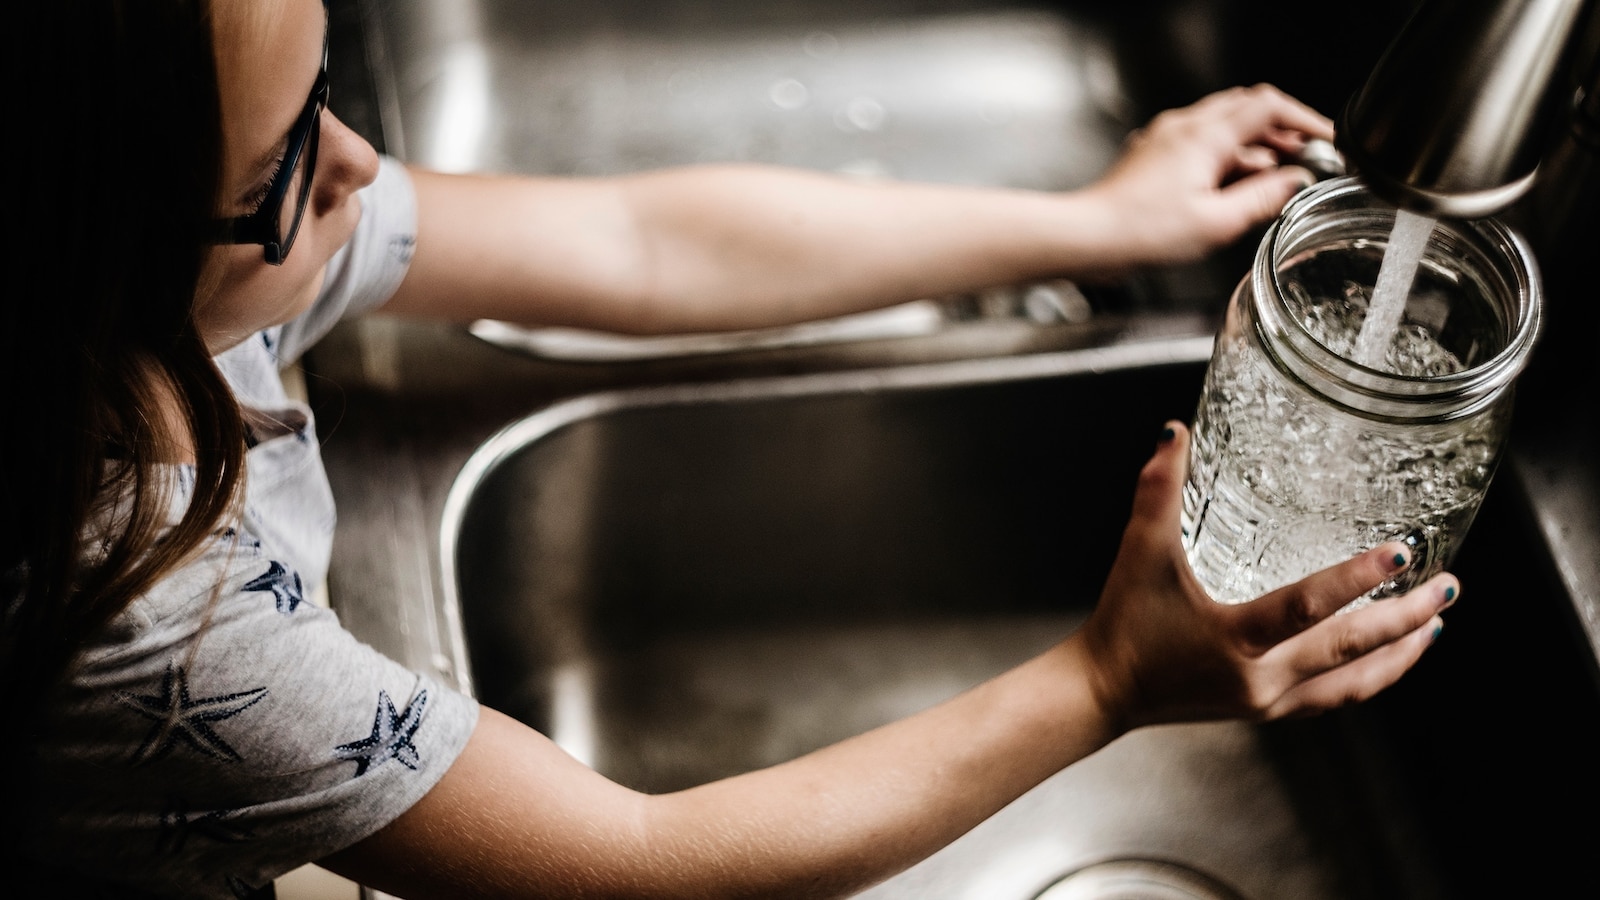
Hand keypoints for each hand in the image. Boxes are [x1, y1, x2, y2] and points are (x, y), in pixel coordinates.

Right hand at [1075, 422, 1453, 728]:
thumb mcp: (1139, 553)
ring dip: (1400, 654)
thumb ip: (1158, 491)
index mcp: (1234, 638)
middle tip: (1447, 587)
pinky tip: (1388, 657)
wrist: (1104, 692)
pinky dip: (1370, 676)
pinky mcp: (1267, 711)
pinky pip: (1334, 697)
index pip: (1308, 608)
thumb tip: (1175, 433)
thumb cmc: (1123, 623)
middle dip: (1407, 618)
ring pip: (1354, 684)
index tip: (1401, 554)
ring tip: (1435, 625)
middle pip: (1352, 650)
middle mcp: (1260, 678)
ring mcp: (1268, 701)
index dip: (1356, 579)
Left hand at [1078, 84, 1332, 269]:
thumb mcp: (1216, 223)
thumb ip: (1263, 199)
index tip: (1325, 139)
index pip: (1269, 107)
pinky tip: (1228, 188)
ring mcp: (1165, 138)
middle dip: (1281, 133)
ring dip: (1252, 147)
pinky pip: (1199, 143)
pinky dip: (1224, 158)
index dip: (1304, 119)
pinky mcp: (1153, 155)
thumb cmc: (1141, 231)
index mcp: (1205, 136)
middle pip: (1247, 110)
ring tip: (1269, 181)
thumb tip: (1296, 183)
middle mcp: (1184, 127)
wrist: (1088, 237)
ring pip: (1223, 126)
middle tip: (1302, 160)